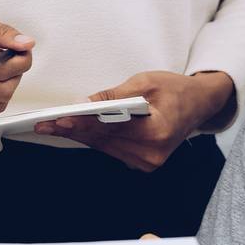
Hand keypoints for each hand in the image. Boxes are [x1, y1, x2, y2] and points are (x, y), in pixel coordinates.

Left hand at [32, 70, 232, 171]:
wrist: (200, 104)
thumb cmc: (176, 90)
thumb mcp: (146, 82)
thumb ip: (114, 96)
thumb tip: (84, 105)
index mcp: (157, 132)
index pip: (111, 127)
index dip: (82, 123)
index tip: (59, 119)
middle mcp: (151, 153)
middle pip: (103, 140)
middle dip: (72, 131)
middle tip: (44, 124)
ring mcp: (147, 162)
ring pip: (103, 147)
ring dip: (78, 136)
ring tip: (52, 127)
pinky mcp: (142, 163)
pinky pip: (111, 149)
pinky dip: (93, 139)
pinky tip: (74, 131)